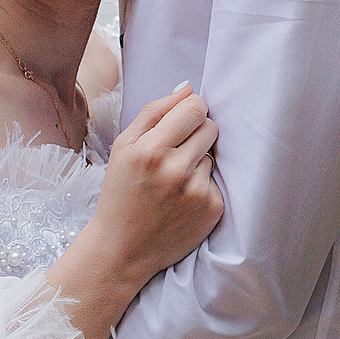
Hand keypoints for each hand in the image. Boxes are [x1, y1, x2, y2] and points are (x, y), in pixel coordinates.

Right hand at [90, 82, 222, 284]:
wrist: (121, 250)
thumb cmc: (121, 193)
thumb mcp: (124, 148)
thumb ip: (155, 112)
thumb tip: (188, 88)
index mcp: (150, 149)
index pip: (195, 107)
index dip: (191, 111)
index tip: (182, 122)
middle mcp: (175, 170)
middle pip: (210, 127)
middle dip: (196, 135)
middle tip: (176, 154)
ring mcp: (196, 191)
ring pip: (213, 155)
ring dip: (198, 163)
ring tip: (173, 182)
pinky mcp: (212, 209)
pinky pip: (219, 181)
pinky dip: (204, 187)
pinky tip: (182, 201)